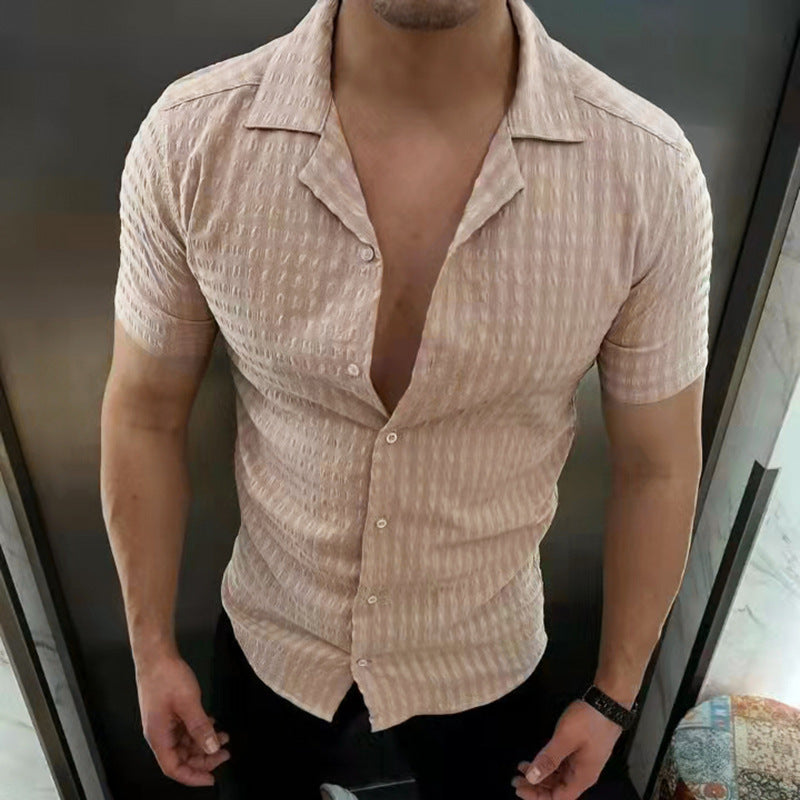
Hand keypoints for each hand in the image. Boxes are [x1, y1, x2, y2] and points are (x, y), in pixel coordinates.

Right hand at [135, 648, 230, 786]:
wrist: (156, 655)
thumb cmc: (168, 678)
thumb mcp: (188, 703)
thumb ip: (200, 727)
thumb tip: (212, 748)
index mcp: (159, 737)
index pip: (173, 768)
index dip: (192, 776)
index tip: (212, 779)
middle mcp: (160, 734)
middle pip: (181, 756)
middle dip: (203, 758)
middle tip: (226, 752)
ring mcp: (164, 722)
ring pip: (185, 743)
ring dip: (204, 742)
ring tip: (224, 736)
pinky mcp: (170, 712)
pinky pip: (185, 729)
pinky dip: (199, 729)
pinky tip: (213, 723)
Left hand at [510, 699, 622, 798]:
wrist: (608, 702)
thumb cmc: (588, 721)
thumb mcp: (565, 739)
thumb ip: (548, 759)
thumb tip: (531, 778)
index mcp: (582, 777)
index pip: (559, 798)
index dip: (538, 796)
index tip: (519, 788)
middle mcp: (583, 774)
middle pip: (558, 790)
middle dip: (536, 786)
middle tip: (515, 778)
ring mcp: (582, 762)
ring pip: (559, 777)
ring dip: (541, 775)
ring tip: (522, 768)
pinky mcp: (580, 751)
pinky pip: (562, 765)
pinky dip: (548, 764)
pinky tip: (536, 758)